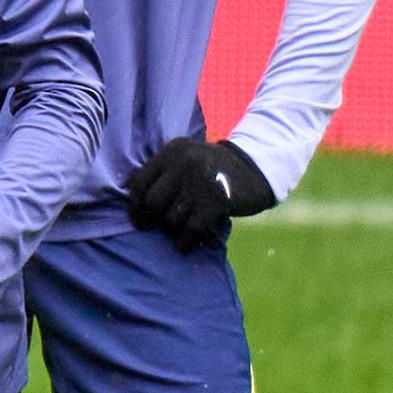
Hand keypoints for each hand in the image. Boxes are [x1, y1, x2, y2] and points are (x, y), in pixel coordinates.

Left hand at [125, 137, 275, 251]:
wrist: (257, 169)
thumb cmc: (214, 172)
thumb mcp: (187, 161)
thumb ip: (163, 175)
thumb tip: (134, 205)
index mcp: (173, 150)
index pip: (140, 181)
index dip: (135, 206)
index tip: (139, 222)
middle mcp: (184, 161)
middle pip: (154, 202)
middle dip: (155, 220)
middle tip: (164, 228)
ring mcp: (201, 180)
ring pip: (172, 218)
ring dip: (175, 231)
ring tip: (183, 232)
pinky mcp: (217, 199)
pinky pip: (191, 229)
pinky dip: (186, 241)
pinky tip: (190, 242)